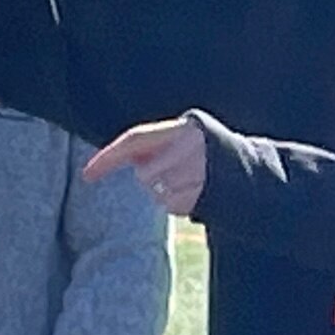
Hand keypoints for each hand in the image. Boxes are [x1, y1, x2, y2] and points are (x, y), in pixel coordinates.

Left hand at [85, 116, 207, 215]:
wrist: (247, 170)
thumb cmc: (201, 152)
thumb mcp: (178, 139)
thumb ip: (150, 147)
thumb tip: (109, 165)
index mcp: (182, 128)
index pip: (134, 139)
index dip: (108, 157)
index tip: (87, 175)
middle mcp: (189, 147)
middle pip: (145, 174)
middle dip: (151, 177)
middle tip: (175, 172)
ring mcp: (199, 172)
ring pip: (158, 193)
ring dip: (166, 192)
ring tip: (191, 182)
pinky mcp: (205, 195)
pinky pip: (173, 206)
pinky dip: (179, 204)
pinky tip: (196, 193)